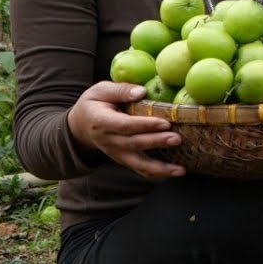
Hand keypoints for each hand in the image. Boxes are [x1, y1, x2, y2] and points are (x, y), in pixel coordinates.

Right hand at [67, 81, 184, 179]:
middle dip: (157, 142)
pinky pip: (141, 170)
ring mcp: (117, 153)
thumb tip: (141, 92)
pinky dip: (159, 174)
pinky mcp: (124, 160)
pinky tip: (177, 172)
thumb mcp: (100, 90)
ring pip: (139, 164)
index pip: (125, 126)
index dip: (145, 125)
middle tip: (177, 139)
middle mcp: (109, 141)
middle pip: (135, 144)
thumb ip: (120, 90)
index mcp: (101, 122)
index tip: (164, 123)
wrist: (82, 126)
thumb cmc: (95, 103)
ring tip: (181, 169)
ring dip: (161, 168)